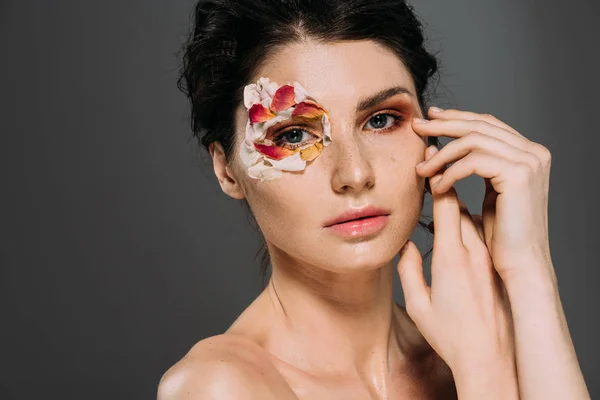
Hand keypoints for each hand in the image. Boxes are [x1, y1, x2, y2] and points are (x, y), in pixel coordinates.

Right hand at [397, 145, 517, 396]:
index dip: (439, 176)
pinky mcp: (493, 264)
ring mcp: (486, 256)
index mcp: (450, 258)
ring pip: (470, 215)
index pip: (445, 204)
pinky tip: (458, 218)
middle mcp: (472, 251)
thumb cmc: (451, 335)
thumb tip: (406, 245)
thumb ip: (409, 270)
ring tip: (442, 184)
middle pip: (458, 203)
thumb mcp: (418, 305)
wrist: (490, 357)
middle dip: (445, 181)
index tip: (430, 153)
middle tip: (430, 161)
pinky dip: (467, 217)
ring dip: (455, 199)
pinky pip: (480, 230)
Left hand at [412, 107, 552, 280]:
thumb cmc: (503, 238)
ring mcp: (529, 161)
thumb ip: (477, 170)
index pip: (488, 124)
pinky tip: (437, 187)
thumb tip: (447, 153)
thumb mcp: (490, 195)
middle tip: (417, 126)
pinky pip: (473, 162)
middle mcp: (534, 153)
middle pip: (480, 126)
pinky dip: (450, 173)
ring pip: (473, 141)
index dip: (457, 118)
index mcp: (528, 154)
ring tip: (421, 170)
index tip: (431, 117)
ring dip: (441, 155)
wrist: (520, 265)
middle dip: (444, 124)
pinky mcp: (519, 174)